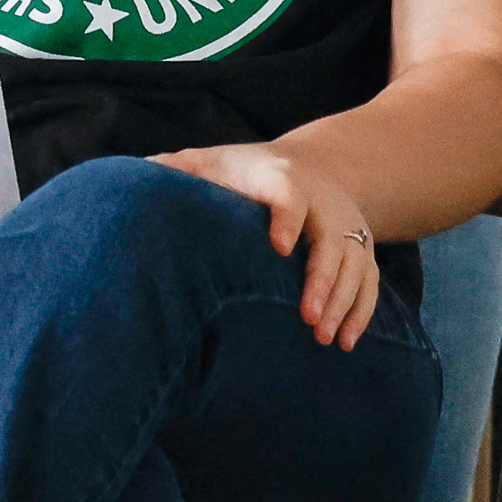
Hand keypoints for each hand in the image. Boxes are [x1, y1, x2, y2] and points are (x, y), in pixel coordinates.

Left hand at [158, 141, 380, 343]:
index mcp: (283, 179)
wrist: (316, 166)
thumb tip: (132, 177)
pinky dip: (361, 311)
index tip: (279, 246)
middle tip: (307, 317)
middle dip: (322, 279)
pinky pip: (369, 282)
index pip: (289, 195)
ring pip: (355, 265)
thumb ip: (180, 168)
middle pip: (331, 241)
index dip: (286, 217)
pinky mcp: (361, 249)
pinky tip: (346, 341)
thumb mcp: (214, 160)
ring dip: (343, 303)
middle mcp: (324, 204)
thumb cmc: (247, 171)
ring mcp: (347, 228)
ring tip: (324, 338)